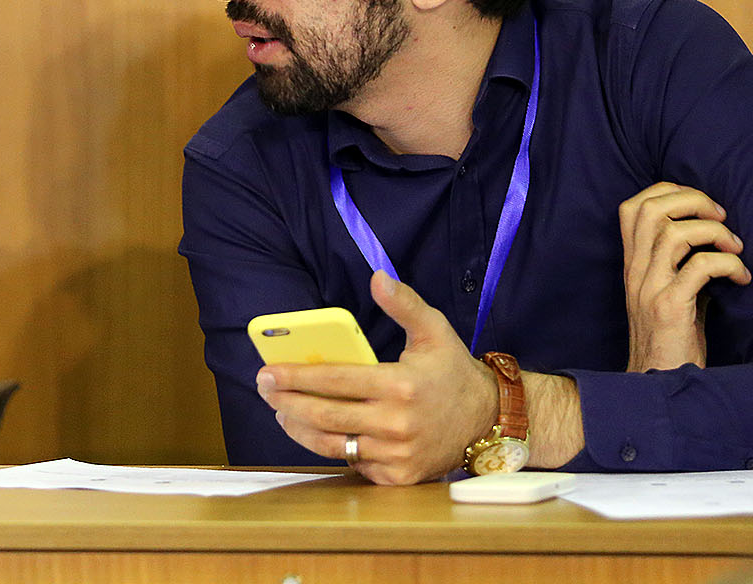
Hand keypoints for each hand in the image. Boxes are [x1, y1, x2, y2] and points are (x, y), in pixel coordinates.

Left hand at [255, 272, 494, 484]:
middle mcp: (397, 423)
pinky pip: (354, 464)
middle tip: (264, 389)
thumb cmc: (453, 371)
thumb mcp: (434, 330)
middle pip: (325, 415)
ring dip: (299, 428)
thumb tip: (377, 276)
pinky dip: (331, 449)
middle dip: (286, 402)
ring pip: (333, 444)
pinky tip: (314, 432)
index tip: (268, 372)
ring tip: (280, 411)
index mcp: (400, 385)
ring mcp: (397, 453)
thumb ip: (404, 303)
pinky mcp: (399, 476)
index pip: (335, 381)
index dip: (296, 378)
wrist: (488, 420)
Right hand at [619, 182, 749, 371]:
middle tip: (721, 217)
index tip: (701, 206)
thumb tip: (714, 236)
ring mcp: (649, 288)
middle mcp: (635, 271)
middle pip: (650, 210)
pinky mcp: (669, 308)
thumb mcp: (668, 292)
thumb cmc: (671, 337)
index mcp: (633, 264)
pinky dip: (727, 264)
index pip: (632, 207)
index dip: (668, 191)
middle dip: (692, 201)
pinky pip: (699, 267)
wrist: (657, 382)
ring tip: (736, 247)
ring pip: (674, 233)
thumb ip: (679, 263)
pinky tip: (741, 278)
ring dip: (715, 232)